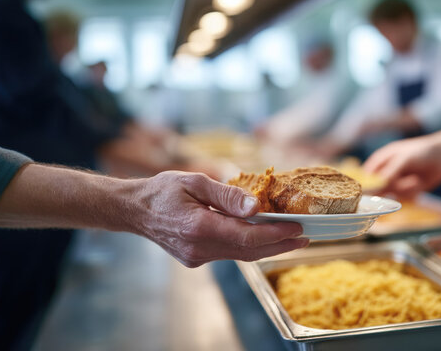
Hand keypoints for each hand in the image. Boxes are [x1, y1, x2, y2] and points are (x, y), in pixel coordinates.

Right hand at [132, 172, 307, 266]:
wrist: (134, 210)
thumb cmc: (163, 190)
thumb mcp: (195, 182)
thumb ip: (227, 195)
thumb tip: (255, 206)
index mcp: (198, 227)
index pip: (247, 236)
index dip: (275, 234)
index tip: (298, 228)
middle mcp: (199, 248)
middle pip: (249, 251)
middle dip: (280, 245)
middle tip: (307, 237)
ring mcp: (197, 257)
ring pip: (241, 255)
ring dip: (268, 247)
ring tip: (293, 238)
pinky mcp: (196, 259)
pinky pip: (229, 254)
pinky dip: (249, 246)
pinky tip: (263, 236)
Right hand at [363, 128, 440, 198]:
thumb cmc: (421, 153)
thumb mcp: (404, 159)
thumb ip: (389, 172)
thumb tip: (376, 186)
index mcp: (379, 160)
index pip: (366, 175)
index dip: (367, 185)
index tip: (373, 193)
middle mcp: (384, 172)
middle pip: (378, 188)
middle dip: (392, 188)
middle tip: (402, 184)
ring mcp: (395, 182)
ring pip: (392, 194)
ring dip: (404, 189)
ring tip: (415, 180)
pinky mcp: (405, 191)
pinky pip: (403, 198)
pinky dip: (412, 192)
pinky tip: (419, 183)